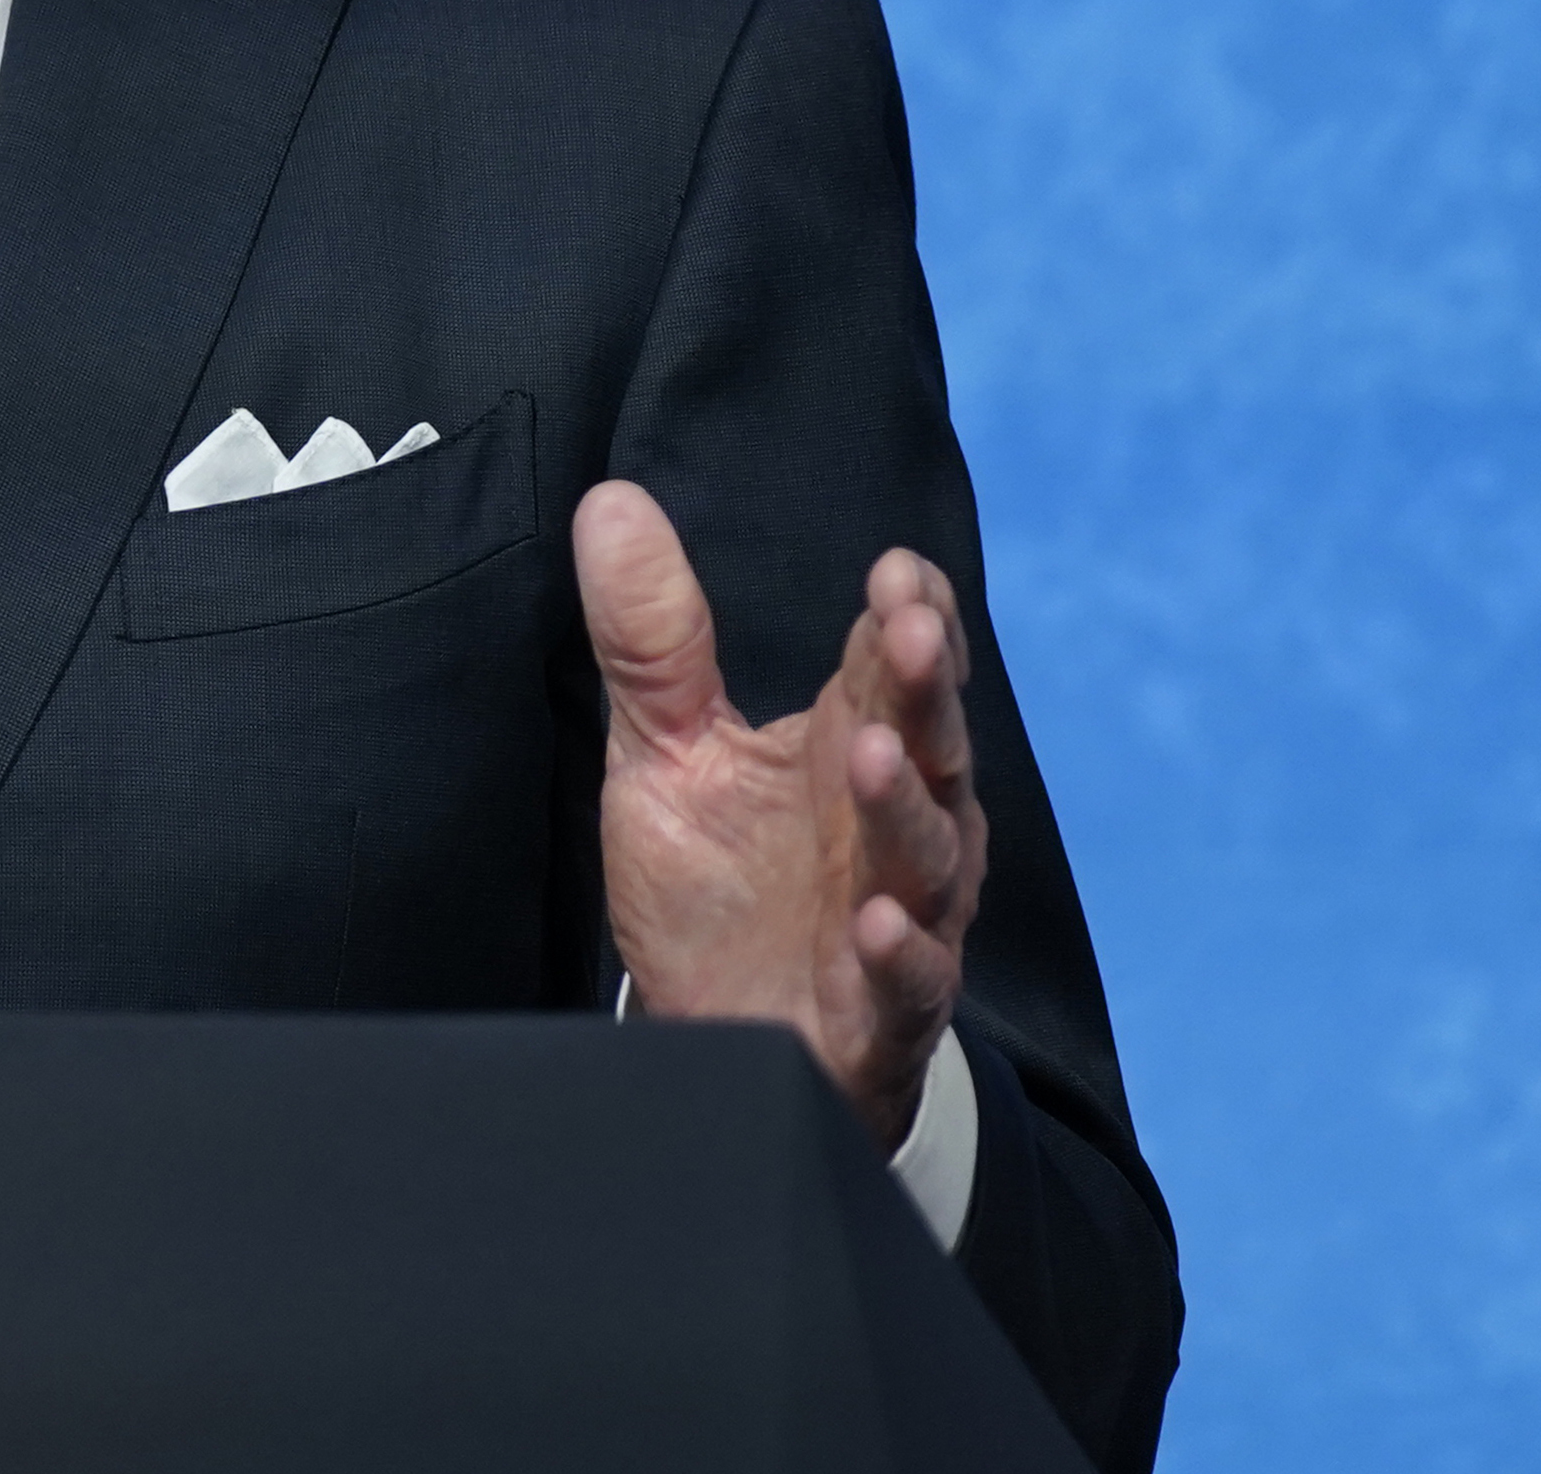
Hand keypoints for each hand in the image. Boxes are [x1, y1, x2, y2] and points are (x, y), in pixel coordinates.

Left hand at [574, 478, 984, 1151]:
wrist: (719, 1039)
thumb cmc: (717, 887)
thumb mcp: (667, 751)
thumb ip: (653, 638)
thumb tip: (612, 502)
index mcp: (851, 748)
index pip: (893, 667)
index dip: (907, 617)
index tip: (898, 570)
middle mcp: (891, 825)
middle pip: (928, 743)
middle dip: (926, 688)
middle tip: (912, 629)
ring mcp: (898, 918)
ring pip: (925, 856)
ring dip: (906, 807)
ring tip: (877, 755)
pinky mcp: (880, 1013)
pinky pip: (906, 982)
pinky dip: (901, 951)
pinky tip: (879, 921)